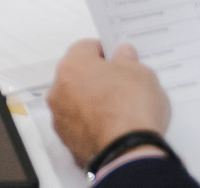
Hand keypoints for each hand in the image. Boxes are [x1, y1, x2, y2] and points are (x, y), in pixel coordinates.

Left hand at [48, 39, 170, 165]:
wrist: (128, 151)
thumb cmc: (131, 108)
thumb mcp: (140, 73)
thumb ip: (127, 59)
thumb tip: (123, 54)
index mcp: (73, 65)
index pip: (86, 48)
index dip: (105, 52)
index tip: (119, 59)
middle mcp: (59, 89)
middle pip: (77, 75)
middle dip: (96, 78)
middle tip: (120, 84)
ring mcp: (60, 116)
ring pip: (74, 101)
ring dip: (90, 102)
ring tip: (117, 109)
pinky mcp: (67, 140)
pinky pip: (78, 126)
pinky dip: (90, 125)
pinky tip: (111, 128)